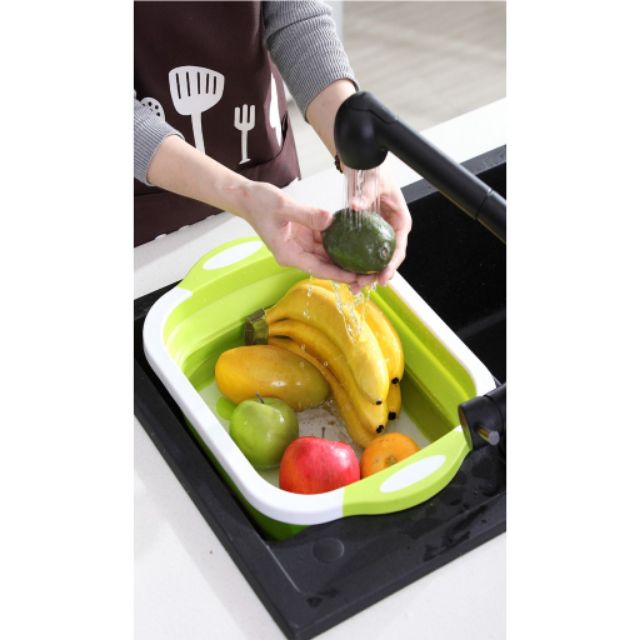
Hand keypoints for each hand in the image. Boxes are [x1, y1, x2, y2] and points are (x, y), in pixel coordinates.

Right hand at [242, 181, 360, 284]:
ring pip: (327, 255)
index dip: (336, 274)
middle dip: (345, 270)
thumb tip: (330, 221)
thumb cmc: (259, 203)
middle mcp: (296, 253)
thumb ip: (307, 214)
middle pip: (325, 266)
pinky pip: (324, 241)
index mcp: (288, 253)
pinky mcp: (304, 235)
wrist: (248, 197)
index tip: (354, 278)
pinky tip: (356, 241)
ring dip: (345, 258)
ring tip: (366, 260)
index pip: (317, 269)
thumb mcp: (283, 206)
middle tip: (368, 272)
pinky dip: (338, 241)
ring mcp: (301, 245)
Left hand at [347, 162, 411, 289]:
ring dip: (365, 274)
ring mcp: (378, 234)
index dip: (392, 264)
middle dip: (377, 275)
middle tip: (365, 285)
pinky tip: (346, 275)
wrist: (363, 166)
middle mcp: (391, 231)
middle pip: (387, 259)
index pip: (399, 247)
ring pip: (374, 259)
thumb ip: (365, 196)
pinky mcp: (366, 235)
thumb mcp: (372, 183)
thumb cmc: (374, 171)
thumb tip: (356, 207)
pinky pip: (362, 253)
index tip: (384, 275)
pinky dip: (355, 264)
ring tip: (354, 287)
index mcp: (401, 221)